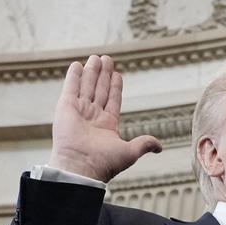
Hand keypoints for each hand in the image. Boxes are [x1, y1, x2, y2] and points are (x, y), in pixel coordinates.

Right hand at [48, 55, 161, 181]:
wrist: (81, 166)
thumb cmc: (104, 163)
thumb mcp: (130, 152)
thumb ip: (144, 144)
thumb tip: (160, 147)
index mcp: (107, 125)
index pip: (113, 100)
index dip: (115, 87)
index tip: (118, 73)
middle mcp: (93, 117)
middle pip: (100, 90)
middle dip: (103, 75)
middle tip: (107, 59)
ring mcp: (79, 111)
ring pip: (87, 86)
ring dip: (91, 72)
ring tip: (96, 57)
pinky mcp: (65, 107)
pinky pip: (70, 88)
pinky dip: (74, 76)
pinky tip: (77, 65)